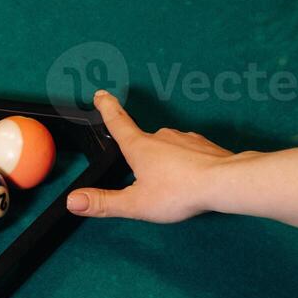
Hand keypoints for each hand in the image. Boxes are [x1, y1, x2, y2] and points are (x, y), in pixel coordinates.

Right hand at [66, 90, 236, 222]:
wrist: (225, 182)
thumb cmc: (180, 192)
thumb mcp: (135, 203)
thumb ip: (104, 203)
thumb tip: (73, 201)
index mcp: (139, 147)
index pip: (117, 122)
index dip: (107, 108)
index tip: (101, 94)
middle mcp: (161, 137)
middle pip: (143, 141)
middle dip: (141, 156)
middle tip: (143, 177)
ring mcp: (185, 139)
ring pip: (168, 148)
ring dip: (165, 162)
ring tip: (170, 184)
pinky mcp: (204, 147)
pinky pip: (189, 153)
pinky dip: (186, 164)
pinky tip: (191, 179)